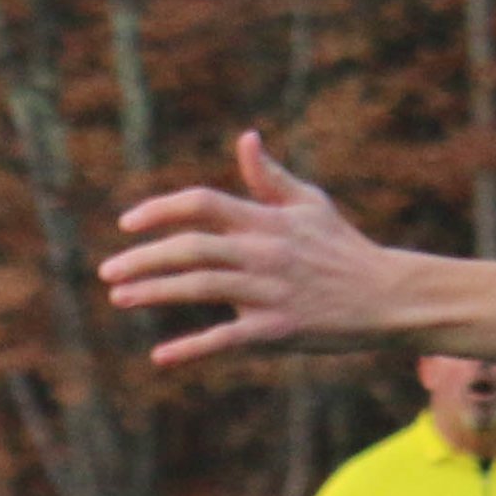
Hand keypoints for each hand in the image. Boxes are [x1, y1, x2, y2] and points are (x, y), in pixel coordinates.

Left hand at [105, 133, 409, 367]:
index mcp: (266, 220)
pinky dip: (192, 348)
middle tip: (107, 271)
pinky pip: (227, 338)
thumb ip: (270, 177)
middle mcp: (263, 251)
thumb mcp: (311, 204)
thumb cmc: (344, 248)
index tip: (127, 223)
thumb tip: (245, 138)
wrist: (389, 295)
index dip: (160, 210)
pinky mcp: (278, 329)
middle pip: (191, 247)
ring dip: (155, 292)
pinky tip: (160, 357)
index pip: (202, 203)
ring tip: (119, 297)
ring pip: (201, 288)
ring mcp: (270, 290)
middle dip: (144, 258)